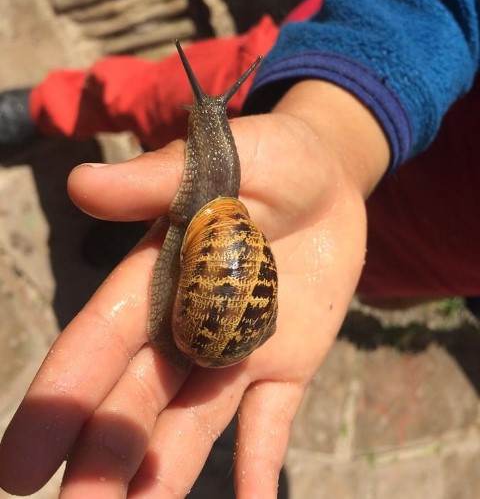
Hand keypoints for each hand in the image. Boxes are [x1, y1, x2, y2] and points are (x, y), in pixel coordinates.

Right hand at [0, 81, 388, 497]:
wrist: (331, 179)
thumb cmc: (271, 156)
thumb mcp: (220, 159)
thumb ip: (157, 181)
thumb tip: (81, 185)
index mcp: (159, 274)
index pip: (102, 340)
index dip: (62, 397)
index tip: (20, 466)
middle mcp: (187, 322)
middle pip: (140, 396)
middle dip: (107, 453)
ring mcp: (239, 347)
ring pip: (194, 420)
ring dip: (166, 473)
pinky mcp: (289, 361)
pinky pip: (272, 420)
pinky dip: (261, 464)